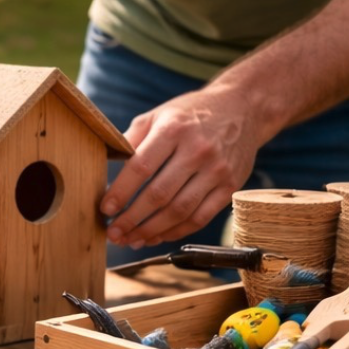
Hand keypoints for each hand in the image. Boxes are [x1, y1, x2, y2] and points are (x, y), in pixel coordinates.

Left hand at [100, 86, 264, 247]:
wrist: (244, 108)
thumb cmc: (191, 113)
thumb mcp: (158, 115)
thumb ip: (132, 139)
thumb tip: (105, 165)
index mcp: (174, 130)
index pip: (141, 168)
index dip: (121, 192)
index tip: (105, 209)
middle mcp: (198, 151)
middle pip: (159, 195)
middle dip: (132, 219)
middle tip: (113, 233)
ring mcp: (217, 170)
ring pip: (180, 211)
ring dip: (152, 231)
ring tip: (131, 240)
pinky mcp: (231, 186)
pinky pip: (201, 217)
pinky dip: (176, 232)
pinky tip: (157, 236)